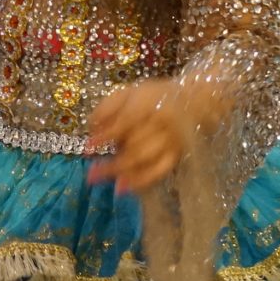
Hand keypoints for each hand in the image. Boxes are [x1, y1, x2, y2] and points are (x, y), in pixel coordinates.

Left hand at [86, 80, 191, 194]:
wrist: (192, 102)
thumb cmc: (152, 97)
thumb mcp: (129, 92)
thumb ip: (108, 107)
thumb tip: (91, 127)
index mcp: (148, 104)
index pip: (124, 123)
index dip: (105, 137)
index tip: (87, 148)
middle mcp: (161, 124)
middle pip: (134, 146)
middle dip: (111, 163)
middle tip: (90, 175)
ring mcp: (170, 142)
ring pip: (145, 160)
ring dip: (123, 173)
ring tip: (103, 182)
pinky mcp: (175, 156)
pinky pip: (158, 172)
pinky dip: (141, 182)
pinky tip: (123, 188)